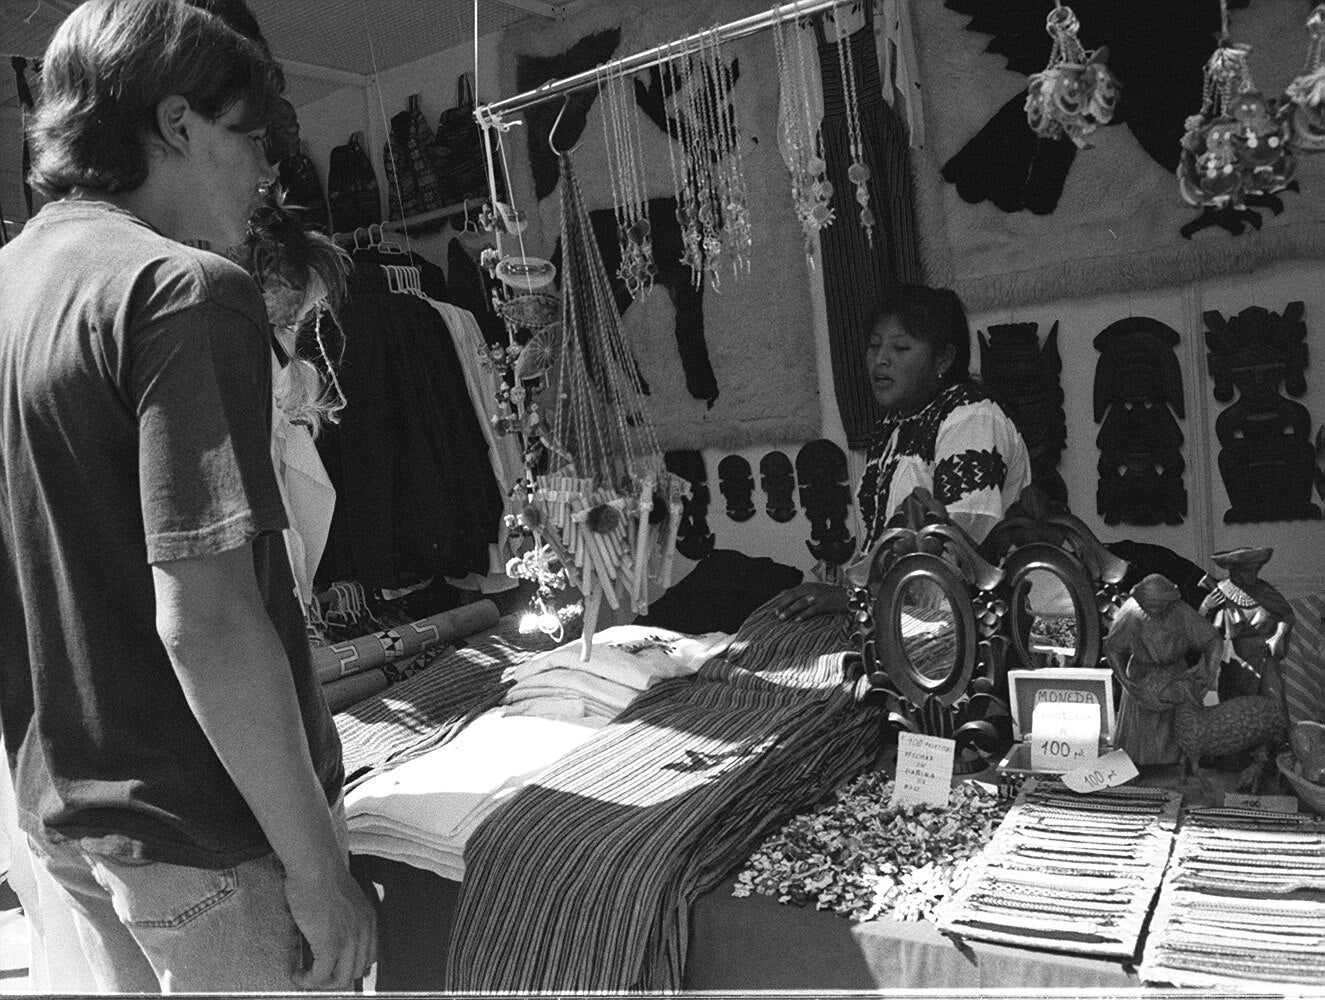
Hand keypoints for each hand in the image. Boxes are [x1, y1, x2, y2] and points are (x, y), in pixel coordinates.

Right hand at [286, 863, 377, 990]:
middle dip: (334, 978)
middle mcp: (363, 932)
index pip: (368, 958)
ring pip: (340, 980)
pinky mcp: (329, 945)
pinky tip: (296, 973)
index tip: (333, 968)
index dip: (350, 967)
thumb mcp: (344, 898)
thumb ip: (345, 916)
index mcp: (368, 920)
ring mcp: (348, 940)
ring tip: (305, 976)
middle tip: (315, 975)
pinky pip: (320, 976)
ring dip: (320, 983)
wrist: (316, 867)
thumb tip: (330, 930)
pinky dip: (307, 980)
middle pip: (355, 972)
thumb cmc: (323, 875)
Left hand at [773, 583, 847, 622]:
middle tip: (776, 614)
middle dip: (783, 605)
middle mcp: (811, 589)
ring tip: (782, 618)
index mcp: (808, 586)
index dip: (782, 600)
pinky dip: (804, 615)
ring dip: (790, 611)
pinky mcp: (824, 604)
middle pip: (793, 596)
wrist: (847, 596)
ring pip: (800, 603)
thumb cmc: (829, 594)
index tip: (775, 609)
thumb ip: (800, 592)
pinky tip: (797, 620)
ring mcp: (818, 597)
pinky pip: (812, 610)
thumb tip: (783, 593)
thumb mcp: (814, 589)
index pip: (791, 592)